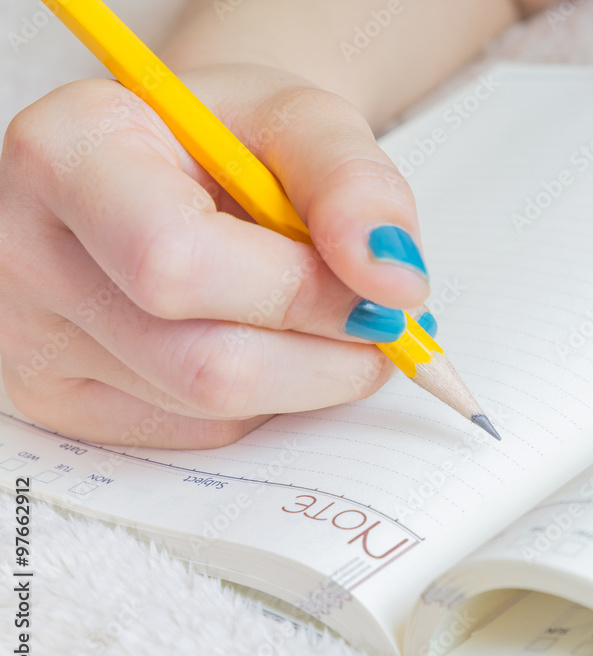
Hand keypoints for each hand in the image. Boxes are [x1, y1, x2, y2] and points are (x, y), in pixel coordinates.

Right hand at [0, 65, 430, 447]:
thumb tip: (394, 284)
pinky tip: (263, 338)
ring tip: (324, 318)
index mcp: (67, 153)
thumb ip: (356, 186)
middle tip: (379, 325)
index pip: (179, 263)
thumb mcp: (304, 123)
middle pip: (204, 363)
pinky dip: (265, 398)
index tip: (384, 294)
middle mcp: (23, 251)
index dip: (304, 294)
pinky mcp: (56, 401)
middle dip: (326, 356)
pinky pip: (199, 433)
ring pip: (209, 410)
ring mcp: (27, 340)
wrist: (181, 166)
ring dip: (306, 377)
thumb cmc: (233, 141)